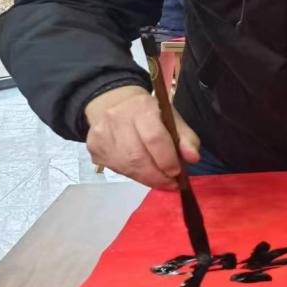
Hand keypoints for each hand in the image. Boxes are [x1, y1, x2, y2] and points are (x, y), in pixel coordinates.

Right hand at [84, 85, 199, 189]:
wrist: (113, 103)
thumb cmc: (149, 113)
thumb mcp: (172, 118)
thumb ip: (186, 137)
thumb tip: (193, 158)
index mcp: (141, 107)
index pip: (154, 138)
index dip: (167, 159)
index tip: (177, 172)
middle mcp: (117, 118)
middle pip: (137, 157)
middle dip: (157, 175)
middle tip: (170, 183)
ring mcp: (101, 134)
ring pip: (126, 166)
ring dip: (146, 178)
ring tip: (160, 180)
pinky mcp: (94, 147)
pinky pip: (116, 169)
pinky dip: (133, 175)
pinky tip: (142, 172)